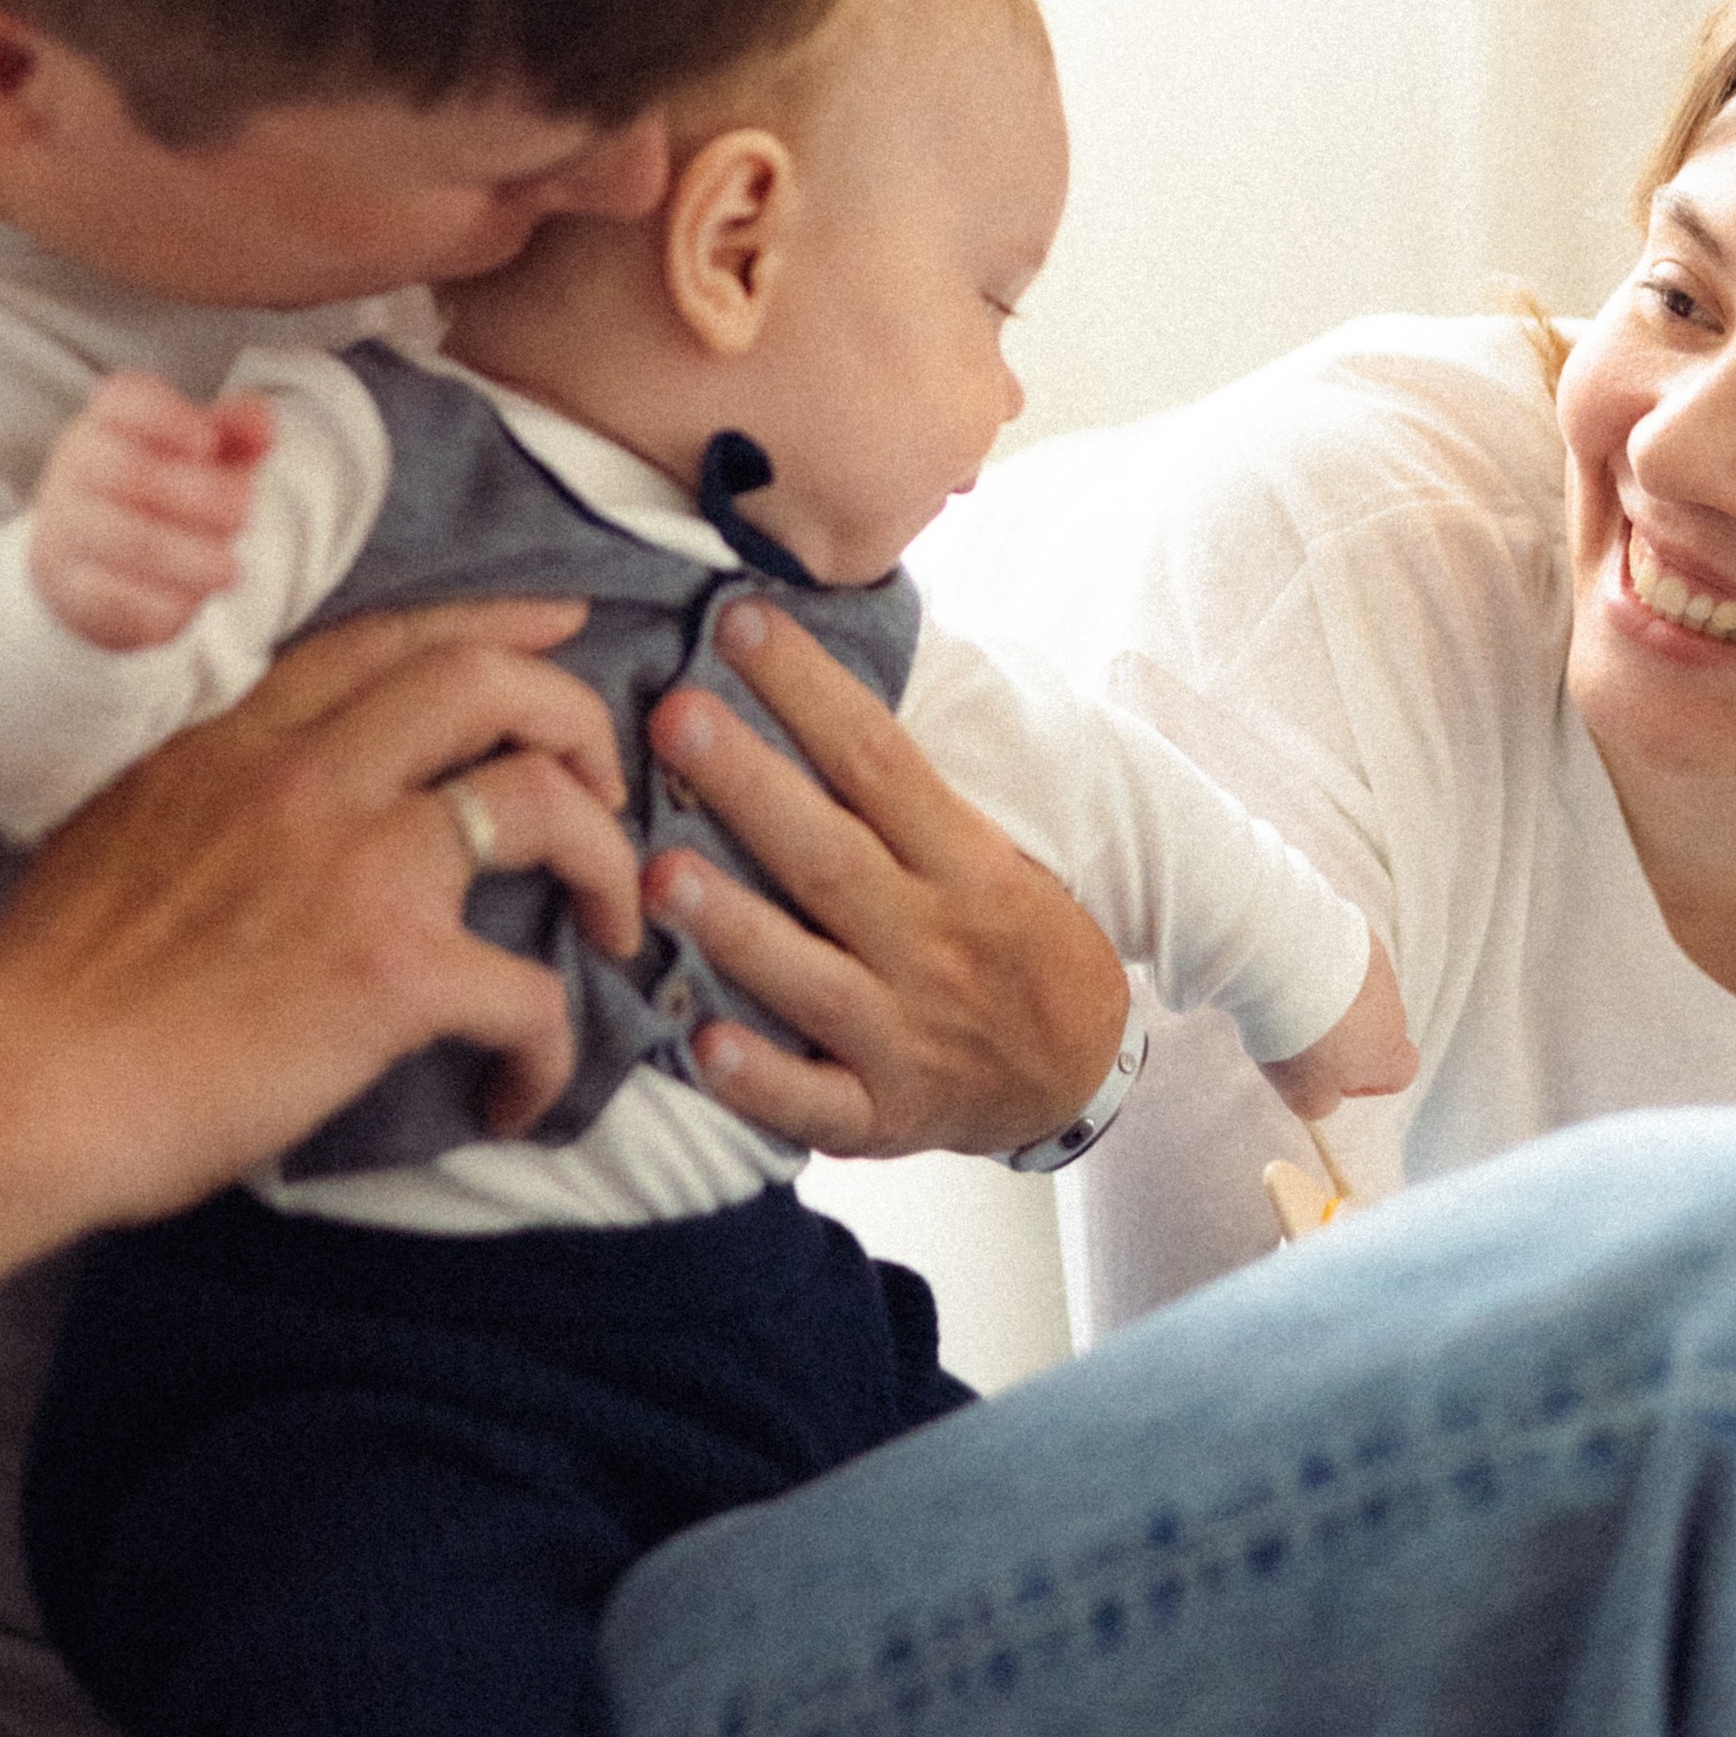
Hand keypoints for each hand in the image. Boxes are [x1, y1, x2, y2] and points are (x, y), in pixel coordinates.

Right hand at [0, 598, 645, 1220]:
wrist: (23, 1086)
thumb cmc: (54, 989)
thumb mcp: (123, 825)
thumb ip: (208, 795)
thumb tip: (256, 825)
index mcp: (238, 739)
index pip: (390, 641)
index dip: (492, 625)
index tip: (557, 626)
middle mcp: (306, 776)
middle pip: (488, 682)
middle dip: (576, 716)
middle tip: (606, 780)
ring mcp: (360, 864)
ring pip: (544, 802)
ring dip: (604, 858)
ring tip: (611, 918)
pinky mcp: (395, 970)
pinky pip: (532, 990)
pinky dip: (553, 1046)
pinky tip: (524, 1090)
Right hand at [28, 368, 277, 647]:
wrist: (92, 563)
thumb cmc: (160, 491)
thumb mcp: (200, 454)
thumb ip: (236, 430)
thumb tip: (265, 429)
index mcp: (108, 423)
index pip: (121, 400)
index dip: (164, 416)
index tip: (207, 441)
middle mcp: (77, 470)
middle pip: (122, 469)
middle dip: (193, 492)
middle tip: (244, 510)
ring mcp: (68, 530)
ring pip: (118, 537)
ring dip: (183, 555)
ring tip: (230, 570)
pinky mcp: (72, 589)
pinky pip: (107, 595)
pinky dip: (156, 601)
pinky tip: (194, 602)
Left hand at [642, 598, 1128, 1156]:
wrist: (1077, 1070)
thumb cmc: (1009, 935)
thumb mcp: (986, 849)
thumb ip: (900, 790)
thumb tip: (803, 681)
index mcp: (966, 862)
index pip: (879, 759)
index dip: (809, 688)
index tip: (741, 621)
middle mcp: (934, 942)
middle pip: (832, 855)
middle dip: (750, 784)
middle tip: (674, 714)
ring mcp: (906, 1034)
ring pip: (811, 977)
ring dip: (734, 926)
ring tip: (657, 872)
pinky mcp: (880, 1115)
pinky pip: (815, 1102)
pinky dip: (762, 1079)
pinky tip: (703, 1042)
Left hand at [1259, 936, 1415, 1121]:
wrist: (1288, 964)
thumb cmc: (1301, 1039)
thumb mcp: (1306, 1096)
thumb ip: (1323, 1103)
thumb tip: (1326, 1095)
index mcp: (1390, 1052)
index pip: (1402, 1072)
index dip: (1370, 1080)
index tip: (1332, 1075)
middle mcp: (1393, 1008)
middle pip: (1377, 1028)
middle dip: (1345, 1033)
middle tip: (1302, 1034)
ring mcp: (1377, 966)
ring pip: (1359, 991)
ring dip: (1333, 997)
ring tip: (1291, 998)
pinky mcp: (1356, 932)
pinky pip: (1344, 956)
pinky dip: (1324, 964)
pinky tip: (1292, 968)